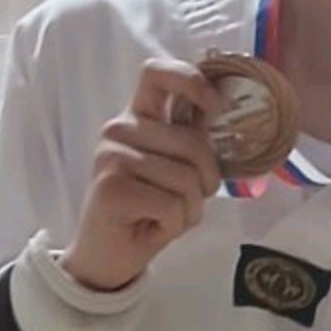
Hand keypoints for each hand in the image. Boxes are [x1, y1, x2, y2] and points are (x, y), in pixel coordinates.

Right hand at [60, 57, 224, 293]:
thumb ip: (191, 139)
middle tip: (186, 202)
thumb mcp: (175, 169)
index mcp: (137, 117)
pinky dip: (174, 225)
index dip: (194, 82)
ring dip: (189, 209)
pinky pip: (172, 205)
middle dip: (206, 181)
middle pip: (193, 143)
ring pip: (186, 179)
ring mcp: (112, 157)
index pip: (158, 73)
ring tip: (165, 217)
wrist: (107, 257)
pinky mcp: (111, 188)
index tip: (217, 107)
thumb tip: (224, 109)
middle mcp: (120, 129)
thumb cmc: (147, 212)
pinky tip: (151, 228)